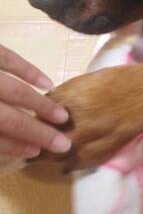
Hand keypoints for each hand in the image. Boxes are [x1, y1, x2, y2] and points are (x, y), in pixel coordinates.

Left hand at [0, 44, 71, 158]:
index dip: (14, 147)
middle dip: (36, 132)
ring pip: (15, 91)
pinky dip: (29, 71)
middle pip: (9, 118)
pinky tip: (47, 83)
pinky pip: (7, 59)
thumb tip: (8, 141)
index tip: (35, 154)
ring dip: (40, 105)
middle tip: (63, 143)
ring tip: (62, 117)